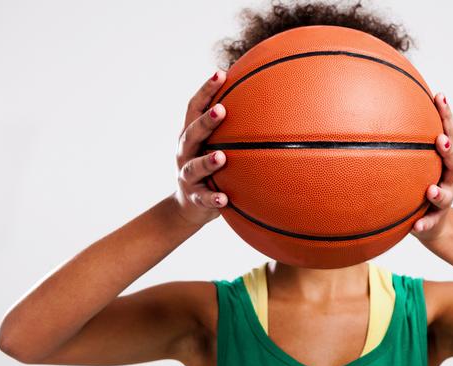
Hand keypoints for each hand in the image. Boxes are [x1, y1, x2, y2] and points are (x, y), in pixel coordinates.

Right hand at [172, 70, 228, 225]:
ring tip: (221, 157)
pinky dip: (213, 198)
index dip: (205, 91)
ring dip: (207, 162)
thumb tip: (267, 99)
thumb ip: (232, 127)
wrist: (189, 205)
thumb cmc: (211, 167)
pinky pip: (204, 198)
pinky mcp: (194, 198)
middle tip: (221, 111)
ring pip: (194, 167)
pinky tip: (224, 199)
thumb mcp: (216, 145)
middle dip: (205, 122)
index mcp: (191, 135)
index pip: (194, 108)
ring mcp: (187, 175)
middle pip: (191, 134)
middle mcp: (185, 152)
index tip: (220, 74)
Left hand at [410, 92, 452, 242]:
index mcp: (442, 160)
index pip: (448, 133)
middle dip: (448, 149)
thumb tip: (369, 110)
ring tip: (430, 190)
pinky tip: (416, 226)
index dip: (446, 115)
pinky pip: (430, 223)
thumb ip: (399, 142)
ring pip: (446, 195)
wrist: (429, 224)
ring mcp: (444, 199)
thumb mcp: (409, 163)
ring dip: (439, 192)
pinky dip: (424, 224)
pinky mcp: (435, 220)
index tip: (439, 96)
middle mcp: (447, 178)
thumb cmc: (415, 185)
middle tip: (439, 140)